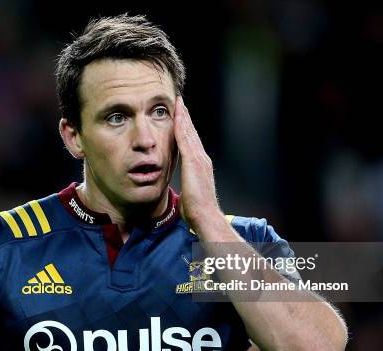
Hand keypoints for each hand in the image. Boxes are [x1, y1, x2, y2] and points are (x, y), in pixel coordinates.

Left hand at [173, 96, 222, 230]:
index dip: (187, 130)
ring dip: (183, 117)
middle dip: (186, 118)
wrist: (205, 215)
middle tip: (181, 104)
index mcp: (201, 166)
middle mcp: (202, 158)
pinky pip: (184, 139)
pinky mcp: (193, 161)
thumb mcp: (191, 194)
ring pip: (189, 132)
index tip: (182, 119)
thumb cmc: (197, 210)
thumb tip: (185, 192)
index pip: (192, 143)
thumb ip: (189, 187)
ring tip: (178, 104)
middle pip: (192, 133)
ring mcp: (198, 158)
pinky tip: (176, 116)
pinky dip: (181, 125)